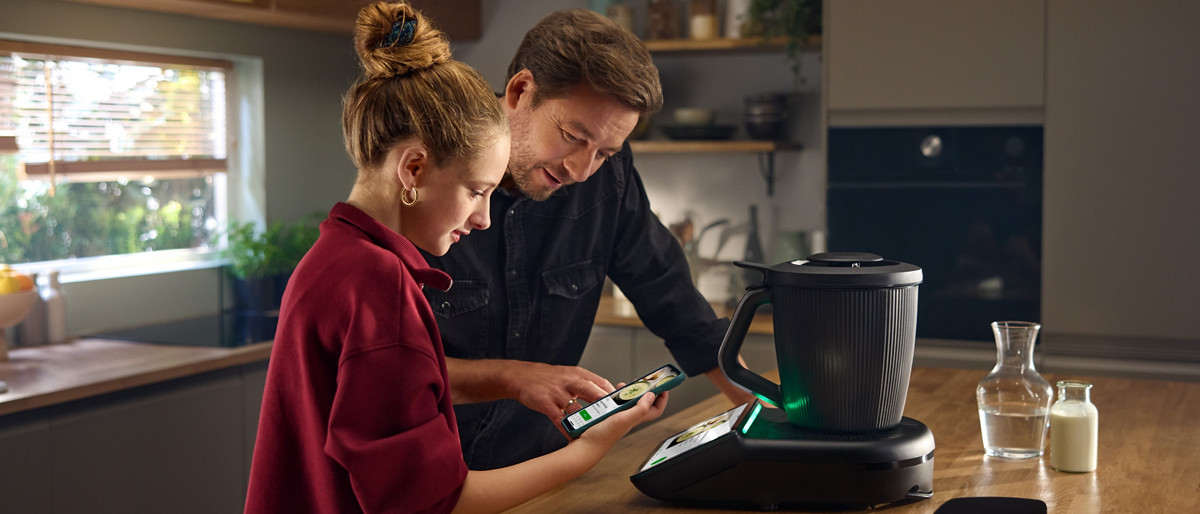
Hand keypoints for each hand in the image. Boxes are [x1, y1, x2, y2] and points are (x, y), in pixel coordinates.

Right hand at [498, 361, 614, 423]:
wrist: (521, 376)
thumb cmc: (547, 378)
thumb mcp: (570, 374)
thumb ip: (587, 383)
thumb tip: (607, 393)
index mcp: (578, 374)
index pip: (601, 382)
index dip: (614, 394)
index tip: (624, 403)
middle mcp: (569, 381)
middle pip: (591, 390)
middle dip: (605, 403)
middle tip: (616, 415)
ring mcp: (557, 392)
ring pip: (575, 406)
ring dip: (586, 419)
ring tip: (597, 431)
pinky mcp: (545, 402)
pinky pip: (558, 418)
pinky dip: (566, 429)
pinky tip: (573, 436)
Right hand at [576, 391, 667, 449]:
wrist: (585, 444)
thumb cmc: (602, 437)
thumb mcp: (624, 420)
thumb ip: (639, 409)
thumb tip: (651, 396)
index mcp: (635, 418)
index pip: (655, 409)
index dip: (662, 398)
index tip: (662, 386)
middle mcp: (629, 417)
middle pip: (643, 402)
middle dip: (643, 390)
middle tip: (642, 381)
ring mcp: (618, 416)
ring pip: (628, 401)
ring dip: (628, 392)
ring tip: (624, 386)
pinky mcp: (608, 415)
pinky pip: (615, 403)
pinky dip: (614, 396)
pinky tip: (609, 395)